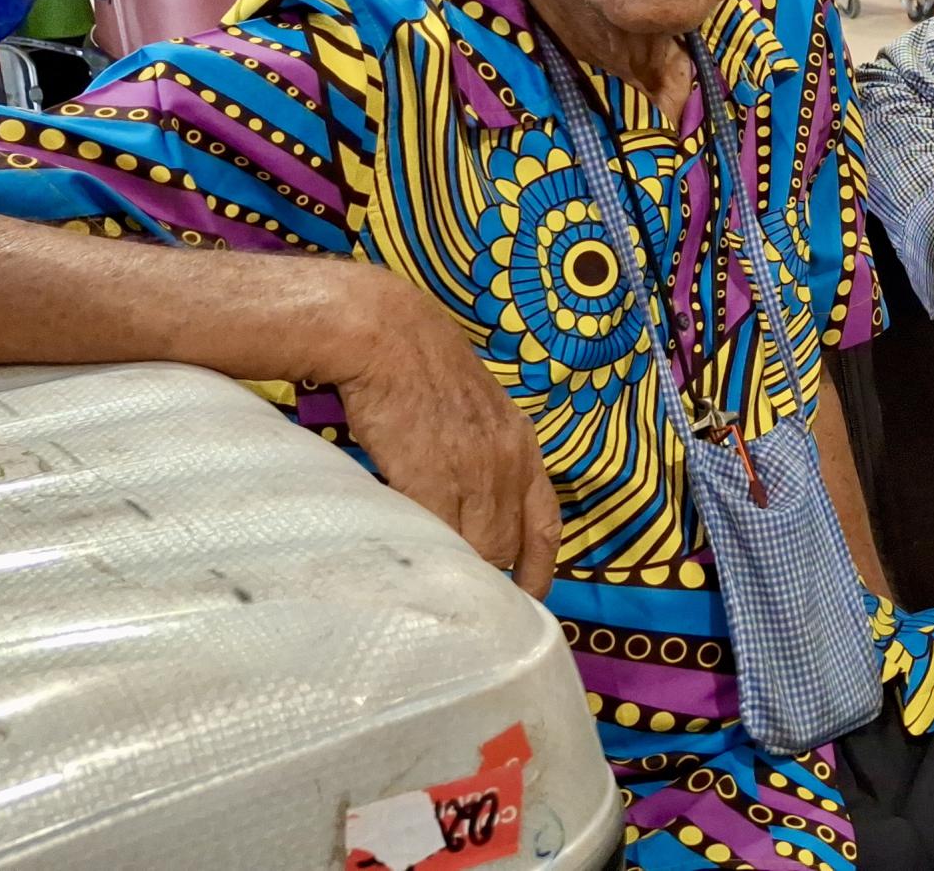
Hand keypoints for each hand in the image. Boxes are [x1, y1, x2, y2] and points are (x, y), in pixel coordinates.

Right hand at [316, 265, 561, 597]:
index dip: (540, 567)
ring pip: (476, 548)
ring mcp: (472, 472)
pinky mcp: (430, 478)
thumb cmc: (421, 371)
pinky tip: (412, 566)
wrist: (387, 334)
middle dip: (490, 573)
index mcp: (523, 444)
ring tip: (433, 586)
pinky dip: (429, 559)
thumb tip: (469, 510)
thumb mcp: (475, 413)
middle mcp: (508, 461)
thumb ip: (483, 460)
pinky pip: (438, 538)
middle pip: (509, 544)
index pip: (546, 522)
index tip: (530, 598)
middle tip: (465, 595)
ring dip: (457, 571)